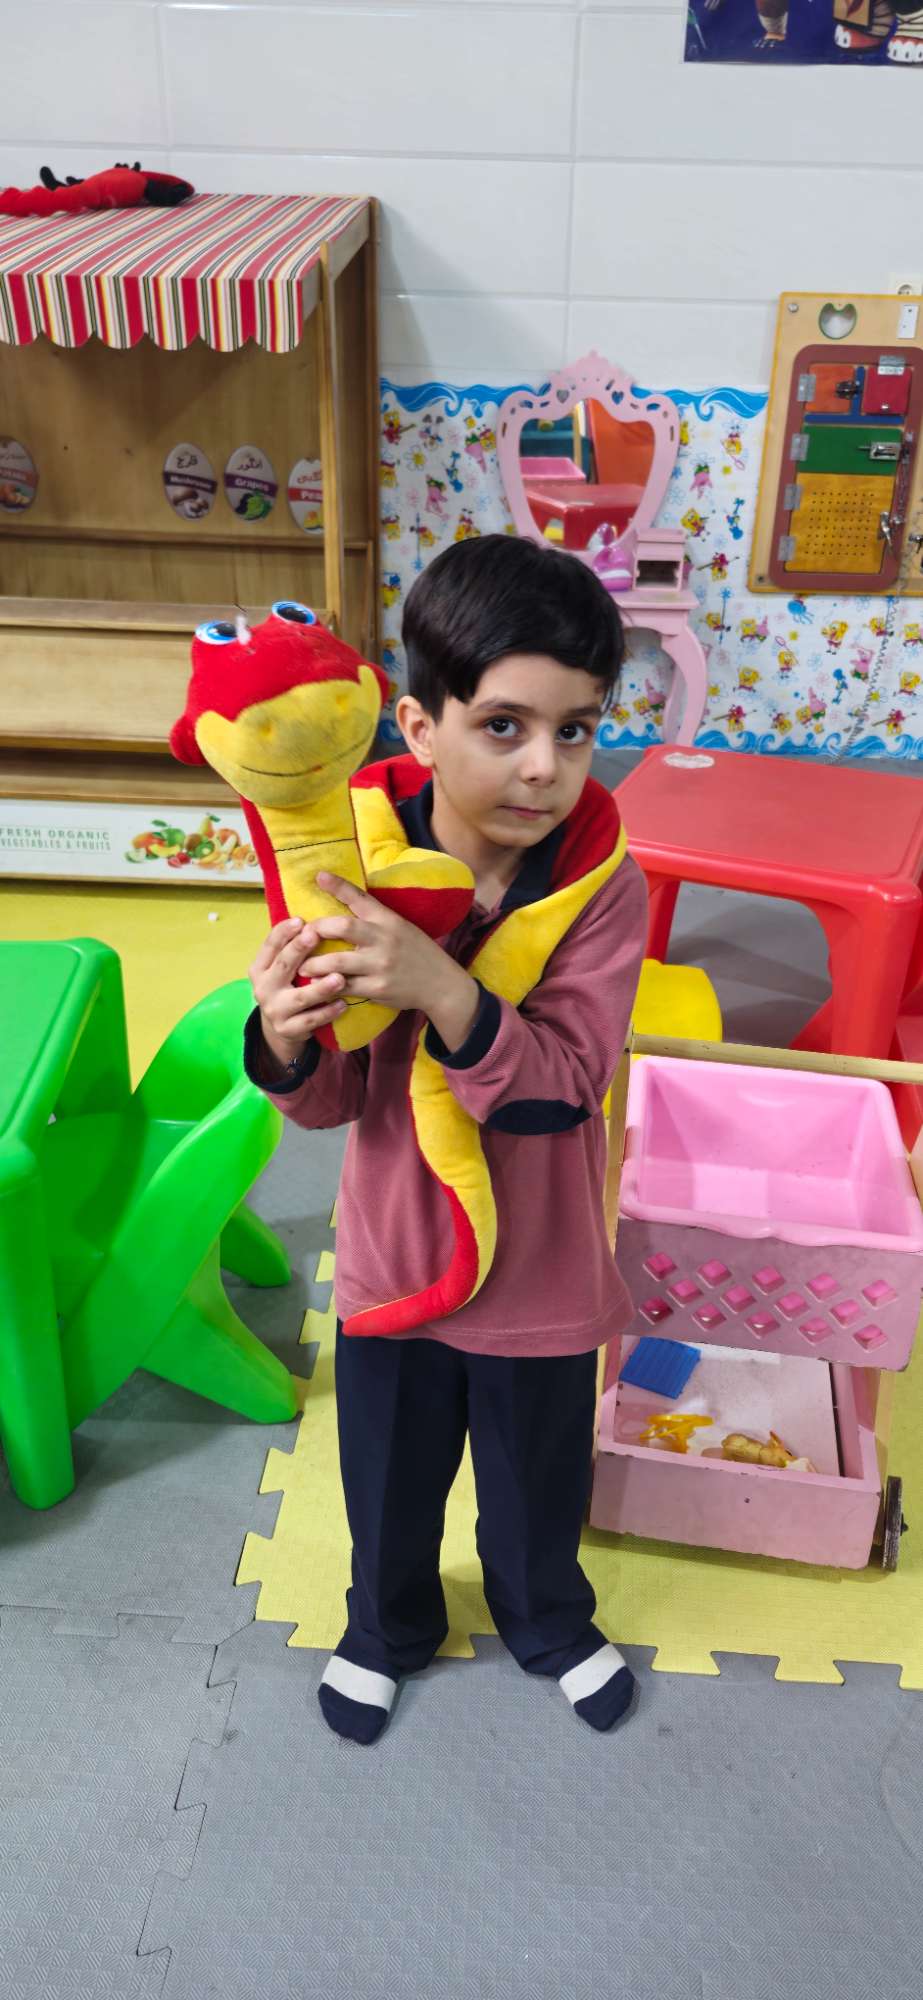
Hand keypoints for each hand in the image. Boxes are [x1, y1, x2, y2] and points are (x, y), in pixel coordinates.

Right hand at [248, 916, 346, 1069]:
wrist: (283, 1027)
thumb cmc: (289, 986)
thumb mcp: (283, 967)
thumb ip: (292, 947)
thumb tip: (315, 915)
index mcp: (260, 968)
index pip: (270, 945)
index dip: (284, 932)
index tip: (301, 920)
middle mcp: (263, 987)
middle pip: (283, 965)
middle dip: (298, 949)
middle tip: (316, 935)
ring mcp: (275, 1010)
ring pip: (300, 997)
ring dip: (320, 987)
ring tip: (339, 977)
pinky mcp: (288, 1029)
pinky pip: (311, 1020)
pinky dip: (328, 1012)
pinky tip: (343, 1003)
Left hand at [298, 872, 480, 1048]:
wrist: (441, 984)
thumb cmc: (416, 952)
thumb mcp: (401, 927)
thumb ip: (375, 917)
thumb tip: (344, 900)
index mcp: (389, 920)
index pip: (361, 898)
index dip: (339, 886)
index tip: (320, 876)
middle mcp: (384, 939)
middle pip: (343, 927)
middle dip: (317, 929)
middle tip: (302, 935)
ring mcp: (380, 965)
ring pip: (337, 962)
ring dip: (314, 964)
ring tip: (302, 966)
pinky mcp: (378, 988)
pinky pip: (345, 987)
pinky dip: (328, 986)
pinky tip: (317, 986)